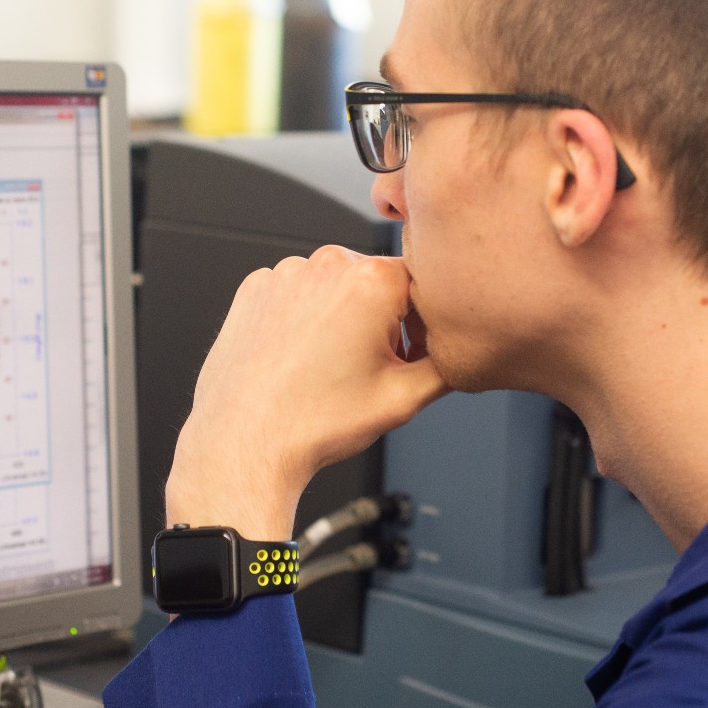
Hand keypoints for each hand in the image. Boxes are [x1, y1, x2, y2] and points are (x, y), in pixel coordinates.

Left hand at [165, 246, 447, 538]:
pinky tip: (299, 359)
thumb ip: (449, 365)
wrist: (243, 442)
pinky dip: (303, 319)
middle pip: (377, 282)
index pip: (423, 283)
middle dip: (382, 321)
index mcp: (370, 281)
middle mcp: (326, 265)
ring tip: (328, 368)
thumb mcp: (404, 400)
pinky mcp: (255, 289)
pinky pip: (296, 295)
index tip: (410, 355)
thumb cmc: (312, 423)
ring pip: (334, 288)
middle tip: (368, 369)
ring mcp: (285, 274)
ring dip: (341, 318)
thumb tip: (464, 352)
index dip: (422, 324)